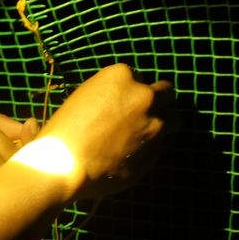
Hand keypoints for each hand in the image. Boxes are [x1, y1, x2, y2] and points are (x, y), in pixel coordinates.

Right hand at [38, 63, 174, 198]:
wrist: (65, 164)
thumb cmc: (64, 130)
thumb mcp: (85, 97)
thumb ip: (112, 96)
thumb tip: (124, 105)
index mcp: (122, 75)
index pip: (139, 77)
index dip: (132, 91)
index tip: (124, 102)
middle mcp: (144, 96)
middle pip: (165, 92)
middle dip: (157, 101)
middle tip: (143, 114)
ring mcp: (154, 125)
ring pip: (173, 118)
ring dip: (162, 123)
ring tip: (144, 134)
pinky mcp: (155, 151)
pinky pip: (158, 146)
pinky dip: (148, 149)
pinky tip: (128, 156)